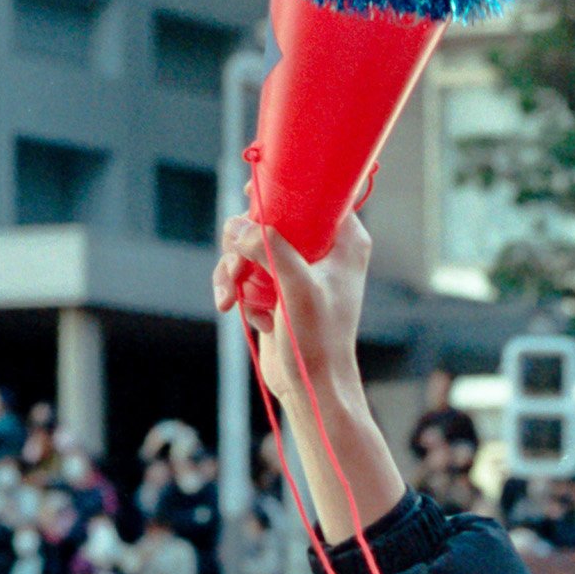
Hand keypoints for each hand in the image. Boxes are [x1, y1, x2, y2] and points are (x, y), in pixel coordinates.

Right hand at [214, 209, 371, 408]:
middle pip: (270, 217)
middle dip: (243, 242)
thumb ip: (270, 249)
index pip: (315, 194)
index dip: (282, 189)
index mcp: (344, 241)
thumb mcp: (296, 287)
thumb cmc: (318, 338)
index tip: (253, 195)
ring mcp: (296, 267)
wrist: (311, 384)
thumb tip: (238, 226)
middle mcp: (323, 249)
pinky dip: (235, 288)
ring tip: (230, 297)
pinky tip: (239, 310)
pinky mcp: (275, 286)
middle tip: (237, 264)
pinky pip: (244, 270)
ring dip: (232, 269)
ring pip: (250, 244)